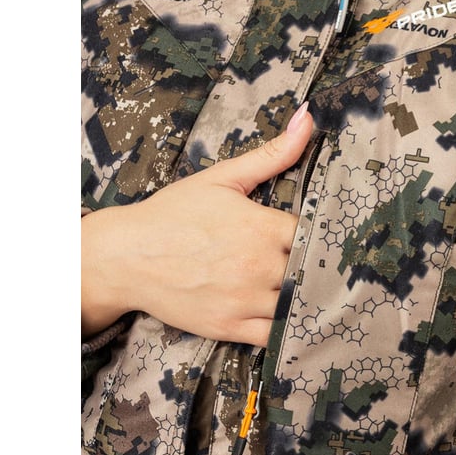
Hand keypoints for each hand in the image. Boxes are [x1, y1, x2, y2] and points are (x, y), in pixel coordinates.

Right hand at [81, 104, 313, 346]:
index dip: (325, 236)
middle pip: (312, 271)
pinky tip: (292, 317)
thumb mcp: (224, 177)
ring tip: (313, 291)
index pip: (316, 235)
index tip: (329, 236)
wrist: (126, 256)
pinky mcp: (230, 328)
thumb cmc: (173, 214)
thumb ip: (272, 153)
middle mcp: (259, 266)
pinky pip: (275, 336)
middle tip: (329, 267)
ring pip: (298, 305)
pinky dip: (288, 329)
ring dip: (307, 298)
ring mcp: (245, 301)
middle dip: (318, 268)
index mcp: (263, 227)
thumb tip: (309, 118)